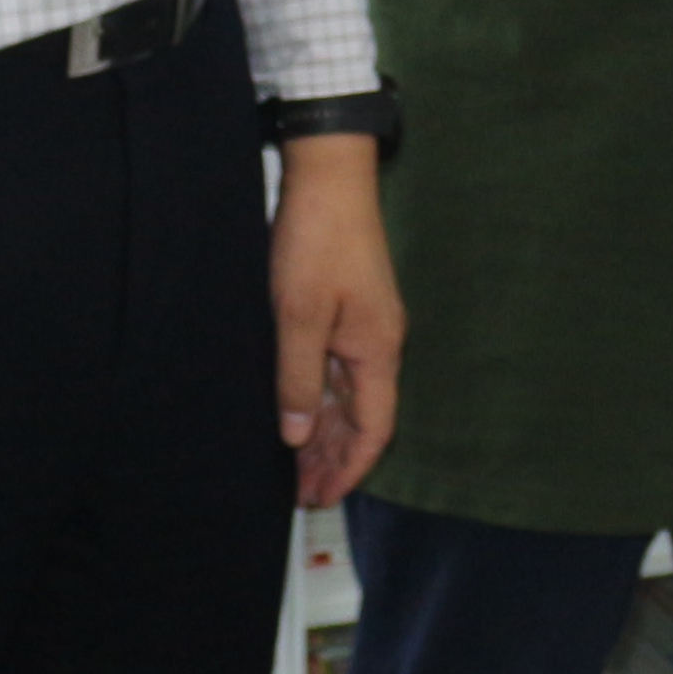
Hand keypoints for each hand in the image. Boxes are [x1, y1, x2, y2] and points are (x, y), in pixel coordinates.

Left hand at [271, 132, 402, 509]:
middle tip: (301, 495)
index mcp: (377, 350)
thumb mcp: (299, 315)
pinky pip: (334, 371)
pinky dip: (316, 400)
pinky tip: (295, 416)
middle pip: (361, 419)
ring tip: (295, 469)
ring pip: (345, 398)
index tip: (322, 498)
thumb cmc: (317, 240)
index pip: (373, 429)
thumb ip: (297, 377)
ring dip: (323, 433)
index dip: (349, 468)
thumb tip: (295, 434)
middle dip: (333, 459)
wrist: (328, 176)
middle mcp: (376, 345)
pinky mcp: (344, 312)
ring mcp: (361, 328)